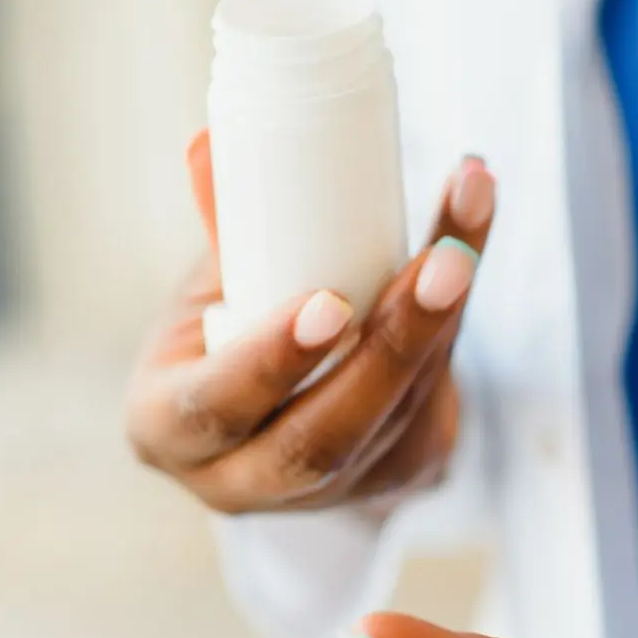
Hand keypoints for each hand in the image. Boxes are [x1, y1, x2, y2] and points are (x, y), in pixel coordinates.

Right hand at [126, 132, 494, 513]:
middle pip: (328, 434)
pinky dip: (453, 321)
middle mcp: (243, 481)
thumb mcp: (206, 291)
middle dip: (395, 344)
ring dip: (443, 319)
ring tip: (467, 226)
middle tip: (445, 261)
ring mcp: (328, 492)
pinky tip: (469, 245)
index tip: (331, 303)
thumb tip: (214, 145)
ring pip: (397, 415)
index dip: (273, 362)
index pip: (217, 408)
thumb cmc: (223, 336)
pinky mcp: (395, 476)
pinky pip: (435, 403)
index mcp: (168, 430)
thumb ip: (222, 232)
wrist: (277, 412)